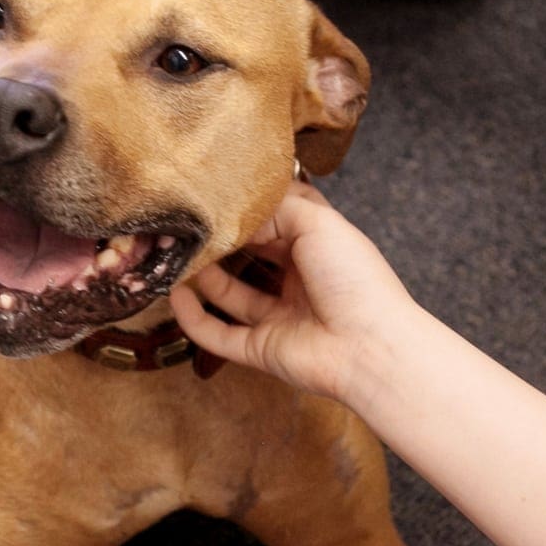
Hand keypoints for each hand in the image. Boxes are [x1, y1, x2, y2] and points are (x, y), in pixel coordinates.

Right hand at [171, 182, 416, 404]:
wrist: (370, 346)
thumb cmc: (354, 279)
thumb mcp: (317, 221)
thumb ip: (274, 208)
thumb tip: (235, 216)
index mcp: (316, 248)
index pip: (275, 222)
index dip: (249, 209)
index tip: (217, 196)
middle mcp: (296, 281)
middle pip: (249, 257)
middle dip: (220, 242)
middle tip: (187, 226)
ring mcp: (277, 317)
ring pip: (229, 294)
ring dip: (201, 277)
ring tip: (174, 256)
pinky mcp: (260, 348)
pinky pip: (218, 334)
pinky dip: (194, 318)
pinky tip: (176, 297)